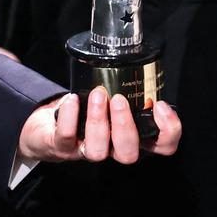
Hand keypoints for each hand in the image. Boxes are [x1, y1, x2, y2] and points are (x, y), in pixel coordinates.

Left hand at [18, 89, 180, 163]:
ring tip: (97, 95)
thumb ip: (127, 90)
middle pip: (129, 154)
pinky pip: (66, 137)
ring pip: (98, 151)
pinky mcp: (61, 147)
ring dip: (99, 121)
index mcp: (131, 136)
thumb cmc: (86, 110)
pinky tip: (72, 99)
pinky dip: (70, 116)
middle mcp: (112, 149)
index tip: (160, 105)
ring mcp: (86, 151)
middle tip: (118, 99)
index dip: (168, 131)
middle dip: (125, 126)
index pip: (162, 146)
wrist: (48, 127)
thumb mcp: (112, 99)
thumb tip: (137, 62)